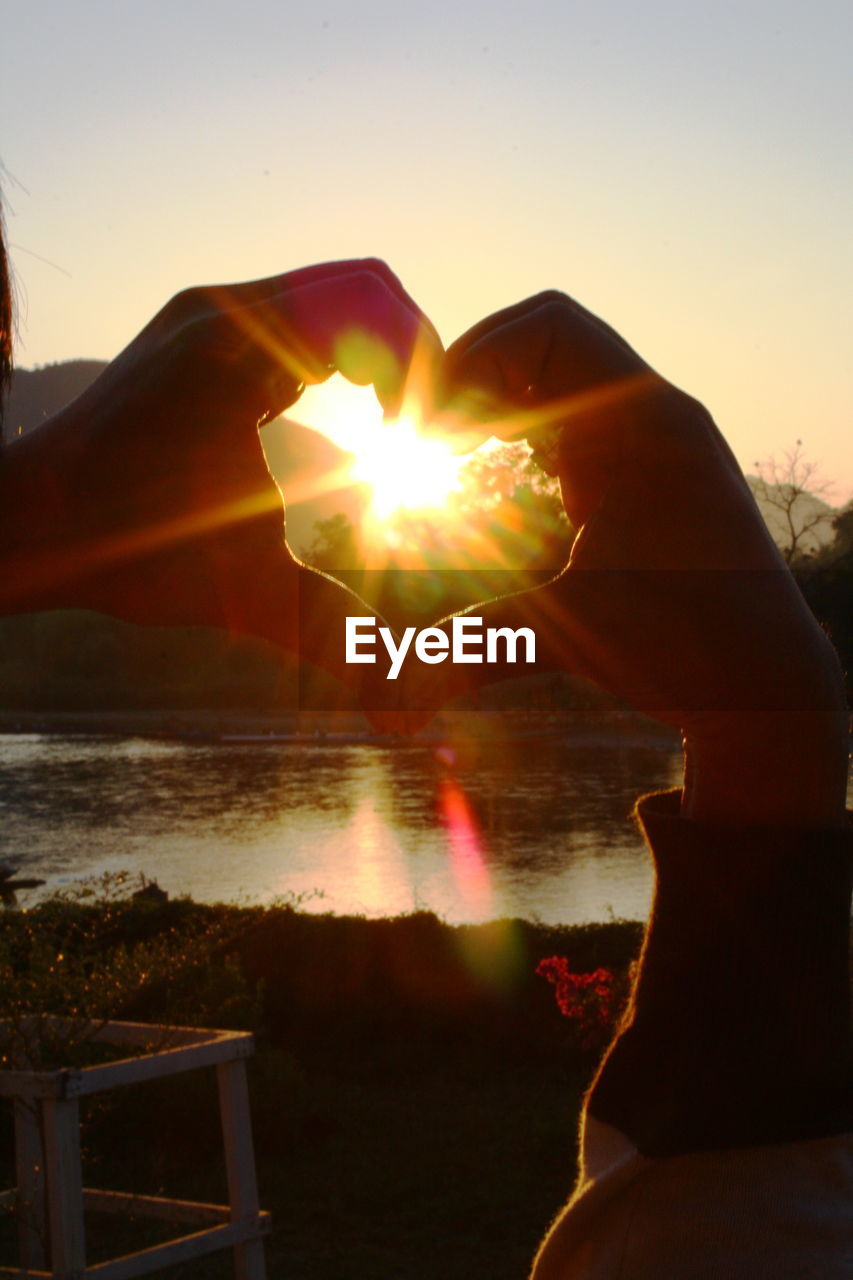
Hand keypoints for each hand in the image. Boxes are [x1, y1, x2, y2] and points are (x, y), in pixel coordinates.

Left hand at [0, 259, 441, 699]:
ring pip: (326, 294)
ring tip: (386, 421)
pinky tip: (334, 413)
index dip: (427, 367)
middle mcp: (222, 312)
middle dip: (410, 354)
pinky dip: (332, 353)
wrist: (26, 523)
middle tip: (418, 426)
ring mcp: (204, 317)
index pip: (376, 305)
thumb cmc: (125, 555)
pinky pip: (290, 315)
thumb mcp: (249, 597)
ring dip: (371, 351)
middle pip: (364, 285)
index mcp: (242, 348)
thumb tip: (409, 717)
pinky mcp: (194, 335)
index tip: (429, 436)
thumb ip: (337, 642)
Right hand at [439, 292, 847, 824]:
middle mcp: (653, 414)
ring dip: (497, 396)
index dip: (475, 357)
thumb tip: (383, 703)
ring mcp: (653, 438)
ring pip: (560, 372)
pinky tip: (490, 470)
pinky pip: (576, 410)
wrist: (766, 681)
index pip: (549, 326)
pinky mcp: (645, 469)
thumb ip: (464, 651)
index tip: (429, 425)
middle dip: (474, 373)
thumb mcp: (565, 636)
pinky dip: (524, 424)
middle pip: (545, 338)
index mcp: (644, 422)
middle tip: (424, 436)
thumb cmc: (685, 651)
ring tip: (448, 450)